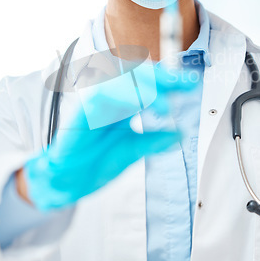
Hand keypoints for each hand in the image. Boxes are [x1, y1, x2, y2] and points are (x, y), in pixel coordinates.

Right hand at [24, 63, 196, 211]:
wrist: (68, 182)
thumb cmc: (96, 162)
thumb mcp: (132, 152)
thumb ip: (153, 141)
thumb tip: (180, 134)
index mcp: (123, 105)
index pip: (147, 85)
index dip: (168, 82)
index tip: (191, 84)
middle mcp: (110, 100)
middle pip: (135, 77)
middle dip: (160, 78)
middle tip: (183, 83)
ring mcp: (95, 105)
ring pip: (118, 83)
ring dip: (142, 89)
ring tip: (164, 104)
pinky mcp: (80, 114)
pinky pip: (97, 99)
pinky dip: (117, 98)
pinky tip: (136, 102)